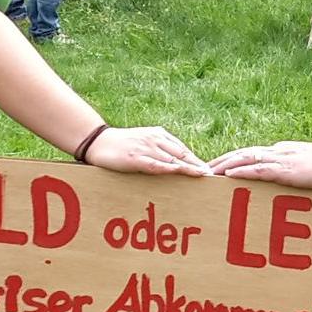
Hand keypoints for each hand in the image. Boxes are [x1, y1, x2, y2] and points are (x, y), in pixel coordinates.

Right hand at [84, 127, 211, 175]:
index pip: (183, 148)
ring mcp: (146, 148)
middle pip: (183, 153)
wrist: (98, 140)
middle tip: (213, 175)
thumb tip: (174, 163)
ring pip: (174, 159)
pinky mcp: (136, 158)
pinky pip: (157, 164)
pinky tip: (180, 173)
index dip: (197, 159)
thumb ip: (158, 149)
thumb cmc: (121, 144)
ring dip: (190, 168)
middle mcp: (155, 139)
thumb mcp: (143, 142)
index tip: (209, 169)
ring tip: (203, 177)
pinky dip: (170, 169)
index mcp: (159, 134)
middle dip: (198, 164)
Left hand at [210, 140, 311, 188]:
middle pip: (240, 154)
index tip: (215, 167)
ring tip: (207, 172)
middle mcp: (275, 152)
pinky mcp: (285, 169)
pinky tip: (228, 175)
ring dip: (225, 165)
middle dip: (220, 161)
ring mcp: (279, 160)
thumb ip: (290, 167)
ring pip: (245, 159)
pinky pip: (259, 169)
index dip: (230, 159)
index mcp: (278, 152)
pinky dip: (241, 171)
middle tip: (200, 169)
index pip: (248, 154)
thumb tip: (278, 173)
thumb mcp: (304, 166)